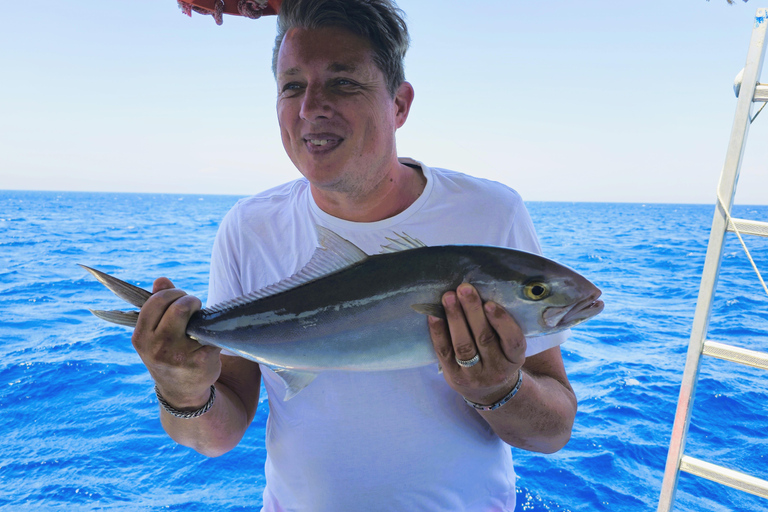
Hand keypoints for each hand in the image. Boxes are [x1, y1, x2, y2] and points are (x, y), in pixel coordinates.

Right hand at [131, 277, 221, 409]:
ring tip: (200, 320)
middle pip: (178, 306)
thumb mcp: (155, 333)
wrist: (182, 393)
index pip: (156, 301)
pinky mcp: (201, 360)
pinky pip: (211, 332)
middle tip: (194, 306)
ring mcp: (179, 355)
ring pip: (195, 317)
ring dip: (201, 312)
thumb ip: (157, 305)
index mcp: (141, 337)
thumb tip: (161, 280)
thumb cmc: (169, 354)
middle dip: (189, 299)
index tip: (180, 298)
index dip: (172, 294)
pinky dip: (213, 331)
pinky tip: (208, 339)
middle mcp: (157, 347)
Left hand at [428, 283, 525, 406]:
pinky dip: (438, 331)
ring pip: (464, 345)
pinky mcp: (454, 376)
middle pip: (484, 338)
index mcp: (515, 359)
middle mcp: (497, 369)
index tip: (489, 303)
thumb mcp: (509, 347)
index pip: (513, 341)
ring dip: (455, 318)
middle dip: (473, 311)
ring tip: (448, 297)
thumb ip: (502, 326)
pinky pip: (444, 352)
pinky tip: (434, 315)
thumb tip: (481, 292)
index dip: (501, 322)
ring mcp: (474, 375)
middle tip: (464, 289)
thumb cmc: (498, 356)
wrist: (487, 391)